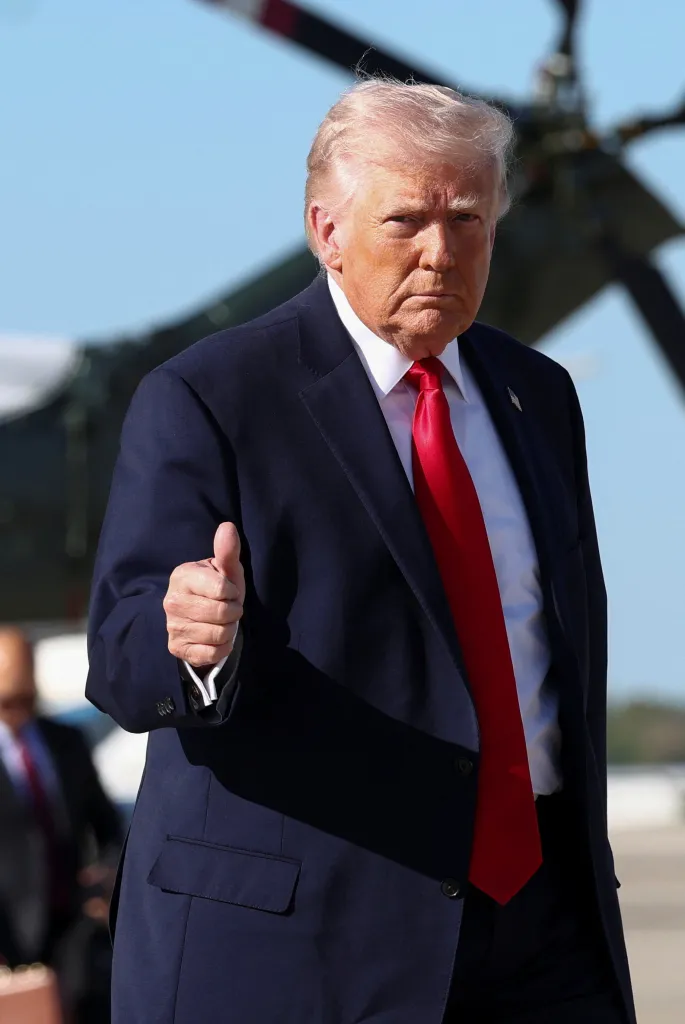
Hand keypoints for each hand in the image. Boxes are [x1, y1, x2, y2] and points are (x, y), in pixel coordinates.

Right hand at [164, 522, 244, 667]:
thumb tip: (227, 527)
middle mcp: (172, 601)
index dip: (233, 591)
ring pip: (219, 634)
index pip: (222, 588)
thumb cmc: (217, 589)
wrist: (201, 619)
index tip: (228, 591)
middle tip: (228, 608)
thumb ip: (227, 551)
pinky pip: (212, 653)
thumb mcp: (225, 570)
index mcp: (182, 576)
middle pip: (222, 612)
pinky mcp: (177, 648)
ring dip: (229, 630)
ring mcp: (172, 627)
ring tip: (222, 622)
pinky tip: (216, 638)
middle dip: (234, 611)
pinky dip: (222, 648)